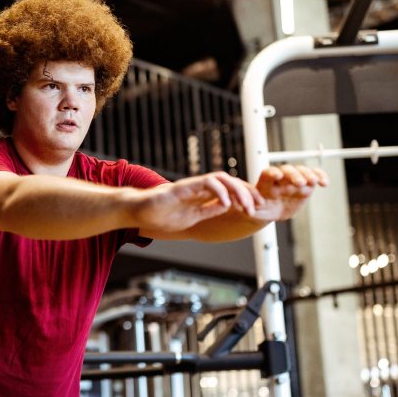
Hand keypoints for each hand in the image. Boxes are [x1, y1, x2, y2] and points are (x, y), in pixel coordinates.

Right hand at [132, 172, 263, 232]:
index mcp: (203, 195)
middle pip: (230, 182)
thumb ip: (208, 211)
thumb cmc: (162, 215)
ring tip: (246, 205)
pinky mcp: (183, 188)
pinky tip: (226, 204)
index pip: (230, 190)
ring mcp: (192, 186)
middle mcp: (200, 188)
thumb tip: (227, 207)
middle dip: (247, 193)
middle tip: (258, 206)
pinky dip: (219, 192)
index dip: (246, 196)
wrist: (139, 212)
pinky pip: (205, 184)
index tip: (257, 207)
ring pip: (221, 179)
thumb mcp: (192, 217)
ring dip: (237, 191)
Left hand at [249, 165, 327, 221]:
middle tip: (300, 183)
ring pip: (302, 171)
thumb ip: (247, 208)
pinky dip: (320, 176)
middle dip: (294, 175)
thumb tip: (241, 208)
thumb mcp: (252, 211)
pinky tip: (325, 183)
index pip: (268, 173)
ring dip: (308, 175)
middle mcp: (281, 178)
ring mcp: (294, 180)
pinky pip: (314, 176)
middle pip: (287, 171)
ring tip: (315, 182)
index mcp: (266, 182)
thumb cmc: (260, 210)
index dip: (272, 173)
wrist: (273, 211)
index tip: (277, 175)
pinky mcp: (306, 184)